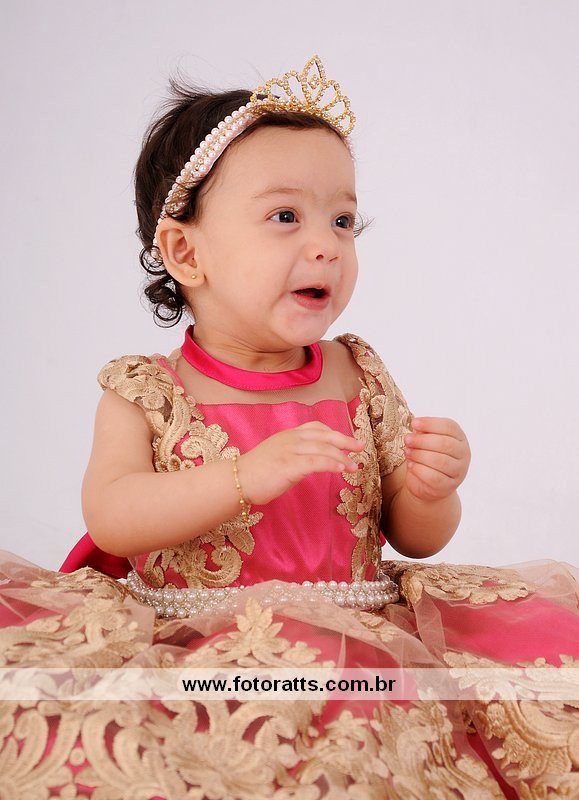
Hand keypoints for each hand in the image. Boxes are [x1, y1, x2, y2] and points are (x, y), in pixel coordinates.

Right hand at [237, 421, 364, 505]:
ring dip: (343, 457)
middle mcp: (291, 439)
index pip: (315, 428)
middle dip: (345, 440)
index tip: (346, 440)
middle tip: (360, 447)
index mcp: (287, 435)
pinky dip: (333, 464)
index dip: (333, 432)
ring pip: (324, 448)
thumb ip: (292, 454)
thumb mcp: (276, 456)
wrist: (236, 481)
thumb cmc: (254, 473)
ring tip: (355, 466)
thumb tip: (307, 462)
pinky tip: (342, 470)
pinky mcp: (290, 465)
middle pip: (325, 435)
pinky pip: (317, 462)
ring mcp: (290, 451)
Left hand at [403, 417, 469, 501]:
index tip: (414, 423)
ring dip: (419, 455)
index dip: (430, 423)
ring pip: (440, 461)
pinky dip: (420, 470)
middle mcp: (464, 454)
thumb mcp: (425, 442)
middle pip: (445, 443)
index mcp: (459, 438)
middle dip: (422, 440)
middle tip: (407, 439)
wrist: (427, 483)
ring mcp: (458, 471)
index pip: (449, 426)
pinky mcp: (449, 486)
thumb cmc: (426, 457)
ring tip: (407, 452)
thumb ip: (423, 433)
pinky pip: (434, 478)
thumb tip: (416, 427)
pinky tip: (411, 465)